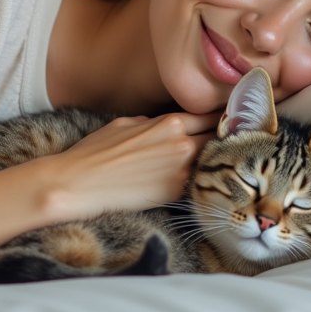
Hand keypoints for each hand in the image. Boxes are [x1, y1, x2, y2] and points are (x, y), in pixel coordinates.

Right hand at [31, 111, 220, 222]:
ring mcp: (182, 171)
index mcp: (170, 123)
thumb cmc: (95, 152)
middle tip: (232, 144)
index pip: (210, 117)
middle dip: (224, 141)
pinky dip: (200, 181)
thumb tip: (161, 126)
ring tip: (221, 165)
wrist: (78, 184)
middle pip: (218, 140)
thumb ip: (151, 123)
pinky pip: (197, 183)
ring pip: (211, 163)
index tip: (230, 122)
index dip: (222, 119)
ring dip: (215, 163)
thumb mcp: (124, 123)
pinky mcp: (176, 194)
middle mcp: (182, 144)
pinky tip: (204, 183)